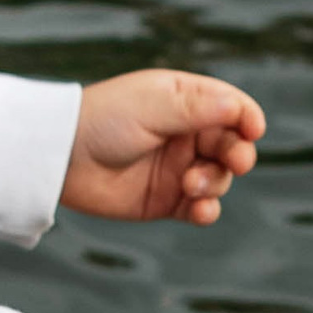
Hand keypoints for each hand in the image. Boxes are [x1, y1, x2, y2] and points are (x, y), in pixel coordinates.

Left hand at [64, 69, 264, 223]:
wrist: (60, 159)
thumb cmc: (102, 121)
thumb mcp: (152, 106)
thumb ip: (198, 108)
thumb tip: (240, 108)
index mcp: (184, 101)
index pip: (231, 107)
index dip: (247, 118)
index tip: (252, 130)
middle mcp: (185, 134)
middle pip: (231, 144)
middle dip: (237, 154)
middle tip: (234, 162)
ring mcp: (177, 168)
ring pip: (219, 178)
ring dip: (215, 183)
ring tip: (190, 186)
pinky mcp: (165, 200)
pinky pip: (200, 207)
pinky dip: (207, 210)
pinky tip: (200, 211)